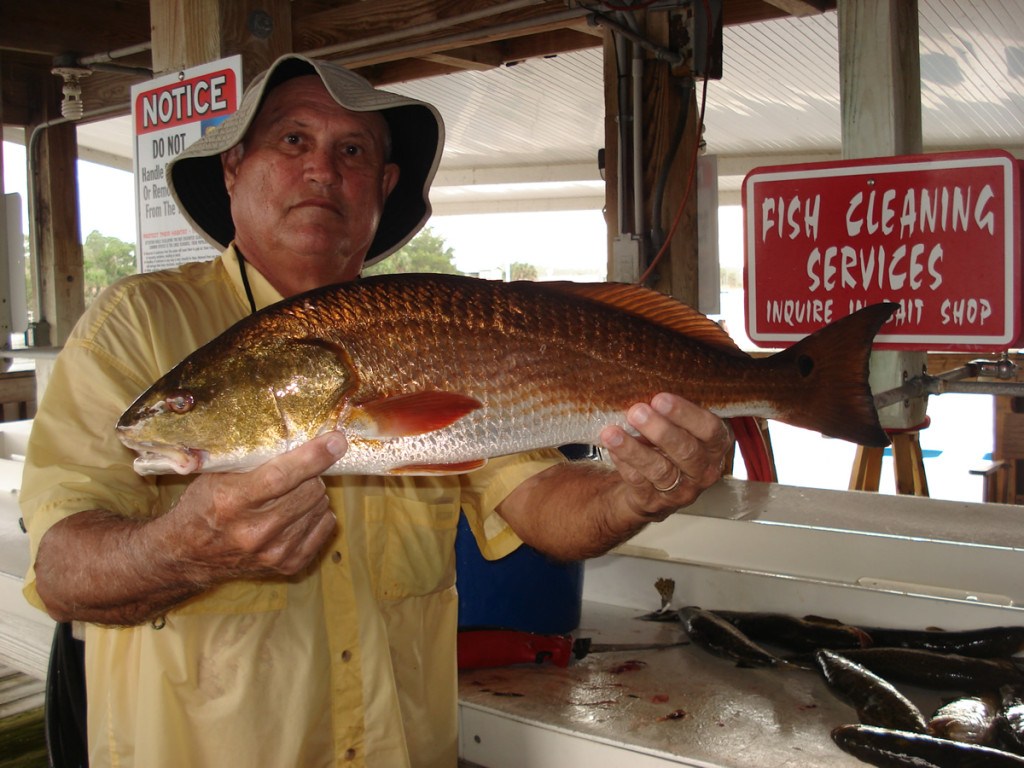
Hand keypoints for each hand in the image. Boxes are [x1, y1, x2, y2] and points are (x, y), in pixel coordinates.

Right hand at [166, 432, 345, 583]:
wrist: (191, 555)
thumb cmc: (205, 506)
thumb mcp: (216, 475)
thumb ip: (254, 458)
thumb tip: (305, 435)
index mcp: (231, 502)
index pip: (280, 476)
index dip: (313, 456)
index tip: (336, 441)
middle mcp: (254, 532)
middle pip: (309, 490)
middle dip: (308, 475)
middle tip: (292, 474)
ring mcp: (273, 552)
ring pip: (320, 506)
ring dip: (311, 494)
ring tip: (288, 496)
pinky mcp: (288, 565)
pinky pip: (325, 525)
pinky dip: (316, 514)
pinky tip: (296, 513)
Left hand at [599, 393, 731, 518]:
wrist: (654, 488)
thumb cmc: (670, 446)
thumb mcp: (681, 428)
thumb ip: (673, 412)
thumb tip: (645, 385)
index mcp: (715, 445)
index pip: (710, 430)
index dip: (686, 414)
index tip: (660, 399)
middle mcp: (704, 470)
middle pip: (686, 451)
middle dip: (660, 430)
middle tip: (636, 411)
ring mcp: (682, 491)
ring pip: (659, 470)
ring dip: (634, 450)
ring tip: (612, 433)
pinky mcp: (655, 503)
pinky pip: (638, 482)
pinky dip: (624, 463)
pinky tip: (612, 447)